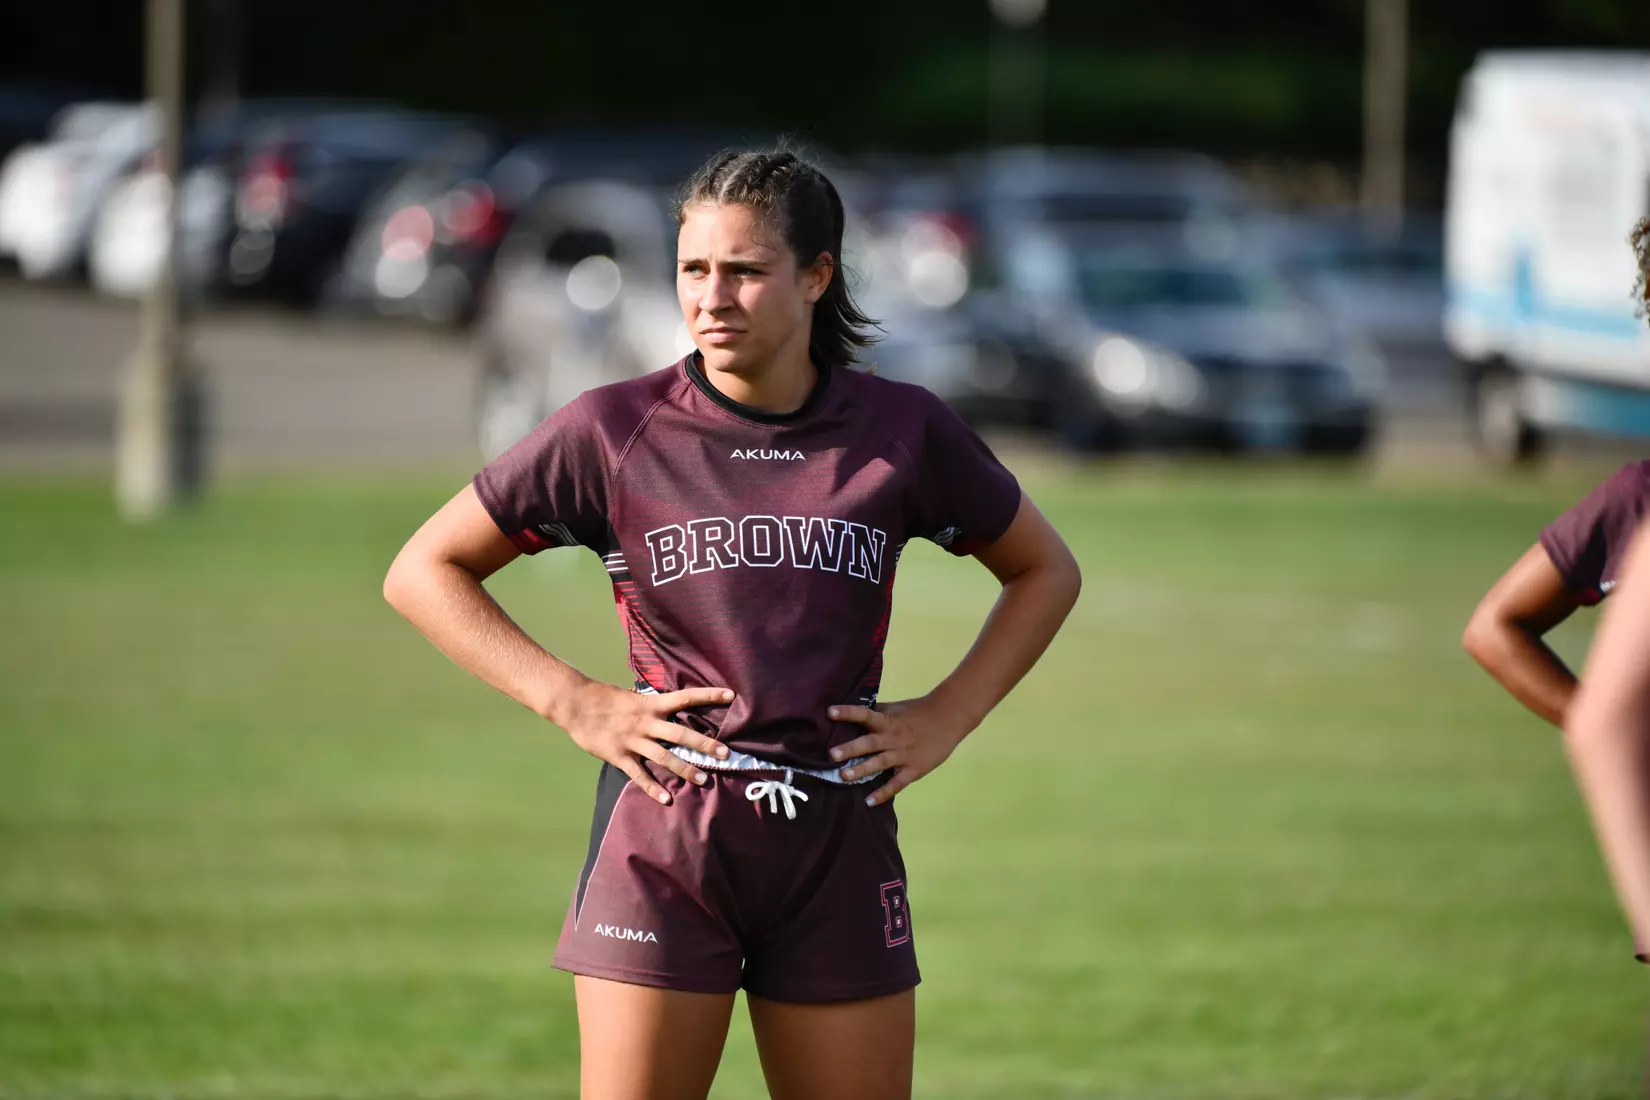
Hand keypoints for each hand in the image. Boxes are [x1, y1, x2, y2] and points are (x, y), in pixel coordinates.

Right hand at [557, 682, 733, 804]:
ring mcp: (633, 741)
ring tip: (704, 780)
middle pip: (680, 735)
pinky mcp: (619, 756)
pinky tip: (667, 799)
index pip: (685, 697)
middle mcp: (646, 723)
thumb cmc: (604, 697)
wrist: (575, 704)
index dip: (708, 696)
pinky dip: (652, 788)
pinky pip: (639, 775)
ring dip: (685, 769)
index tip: (730, 695)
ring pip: (664, 757)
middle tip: (725, 753)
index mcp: (651, 704)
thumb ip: (652, 704)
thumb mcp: (633, 696)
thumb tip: (671, 706)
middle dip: (704, 744)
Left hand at [827, 697, 966, 806]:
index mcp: (887, 720)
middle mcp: (893, 737)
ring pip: (880, 763)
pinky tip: (869, 801)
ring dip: (862, 770)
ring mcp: (904, 754)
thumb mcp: (895, 708)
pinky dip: (883, 793)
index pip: (865, 714)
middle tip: (831, 754)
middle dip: (851, 748)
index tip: (829, 712)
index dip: (848, 713)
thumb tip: (849, 712)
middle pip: (870, 742)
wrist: (948, 719)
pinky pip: (897, 783)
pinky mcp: (914, 769)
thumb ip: (875, 712)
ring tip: (844, 776)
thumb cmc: (917, 712)